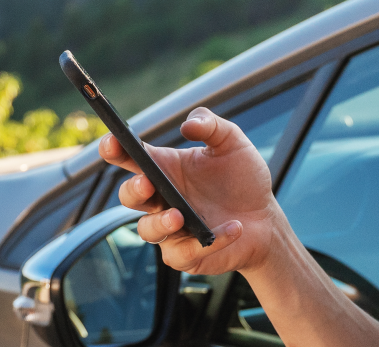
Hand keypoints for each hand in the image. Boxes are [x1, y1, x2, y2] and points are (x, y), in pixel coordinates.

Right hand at [100, 107, 282, 276]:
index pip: (129, 157)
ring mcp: (170, 229)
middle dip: (133, 189)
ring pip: (147, 230)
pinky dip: (208, 241)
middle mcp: (162, 199)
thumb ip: (210, 124)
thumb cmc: (243, 179)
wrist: (266, 219)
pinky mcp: (185, 254)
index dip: (114, 149)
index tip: (112, 142)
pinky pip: (183, 253)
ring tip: (179, 216)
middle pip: (129, 196)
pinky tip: (232, 228)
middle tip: (147, 183)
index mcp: (165, 168)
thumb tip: (187, 125)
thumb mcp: (232, 143)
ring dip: (160, 223)